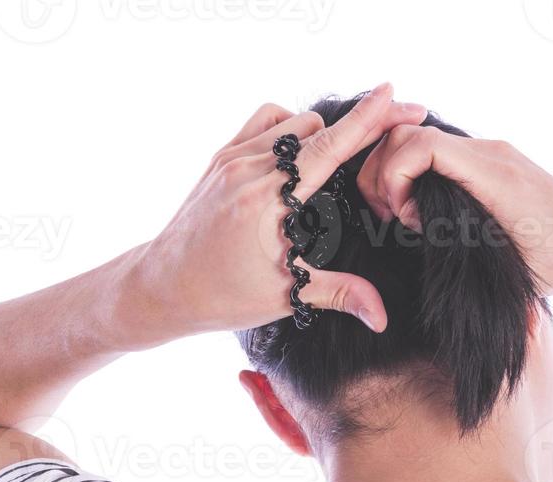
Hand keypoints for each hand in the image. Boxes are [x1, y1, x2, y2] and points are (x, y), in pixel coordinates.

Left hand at [129, 85, 426, 345]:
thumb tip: (382, 317)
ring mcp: (231, 158)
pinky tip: (298, 152)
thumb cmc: (220, 295)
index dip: (365, 119)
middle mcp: (249, 169)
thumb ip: (339, 294)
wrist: (161, 287)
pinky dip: (287, 128)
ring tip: (337, 157)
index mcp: (267, 199)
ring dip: (319, 131)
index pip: (327, 147)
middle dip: (354, 126)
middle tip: (382, 137)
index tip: (392, 93)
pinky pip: (264, 122)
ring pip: (291, 120)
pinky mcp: (220, 157)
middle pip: (315, 126)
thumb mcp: (284, 296)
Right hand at [356, 125, 552, 294]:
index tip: (399, 214)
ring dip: (397, 172)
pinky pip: (436, 152)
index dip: (393, 175)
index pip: (421, 144)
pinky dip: (415, 174)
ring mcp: (489, 154)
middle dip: (385, 171)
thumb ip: (460, 243)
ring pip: (418, 139)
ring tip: (405, 215)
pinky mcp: (488, 163)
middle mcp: (490, 153)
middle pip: (409, 133)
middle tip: (391, 214)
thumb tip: (412, 234)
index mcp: (493, 174)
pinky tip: (422, 211)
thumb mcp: (508, 263)